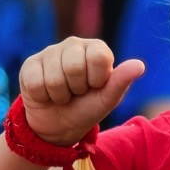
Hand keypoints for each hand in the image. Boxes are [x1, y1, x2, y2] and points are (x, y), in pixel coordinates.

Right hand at [17, 38, 144, 145]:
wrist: (59, 125)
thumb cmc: (87, 109)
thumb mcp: (107, 100)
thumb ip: (121, 82)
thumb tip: (139, 66)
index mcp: (97, 49)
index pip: (98, 58)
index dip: (96, 80)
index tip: (95, 87)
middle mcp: (73, 44)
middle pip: (73, 67)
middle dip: (76, 89)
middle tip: (76, 92)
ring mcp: (50, 52)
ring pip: (53, 78)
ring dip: (59, 95)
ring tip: (63, 94)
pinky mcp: (30, 64)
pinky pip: (35, 83)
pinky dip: (43, 97)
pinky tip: (46, 94)